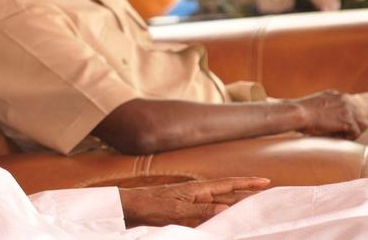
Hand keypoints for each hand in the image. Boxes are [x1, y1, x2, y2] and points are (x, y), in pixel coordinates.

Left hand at [118, 177, 270, 227]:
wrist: (131, 208)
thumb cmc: (150, 206)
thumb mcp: (177, 209)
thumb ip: (201, 210)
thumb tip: (228, 209)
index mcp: (198, 189)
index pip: (228, 184)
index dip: (247, 183)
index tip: (266, 181)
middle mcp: (198, 194)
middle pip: (229, 194)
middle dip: (249, 194)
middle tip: (270, 196)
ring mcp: (192, 202)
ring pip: (222, 204)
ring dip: (238, 206)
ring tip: (255, 208)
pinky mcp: (186, 212)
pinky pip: (211, 214)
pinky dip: (222, 216)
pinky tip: (227, 220)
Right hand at [294, 89, 367, 139]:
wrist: (296, 113)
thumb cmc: (300, 110)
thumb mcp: (315, 101)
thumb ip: (326, 103)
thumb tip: (327, 111)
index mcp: (337, 95)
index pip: (352, 107)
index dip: (348, 118)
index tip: (340, 125)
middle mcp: (345, 100)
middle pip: (360, 114)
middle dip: (354, 124)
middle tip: (344, 132)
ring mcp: (348, 110)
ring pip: (362, 123)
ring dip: (353, 131)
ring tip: (342, 136)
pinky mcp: (347, 121)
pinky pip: (356, 132)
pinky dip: (349, 137)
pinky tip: (337, 138)